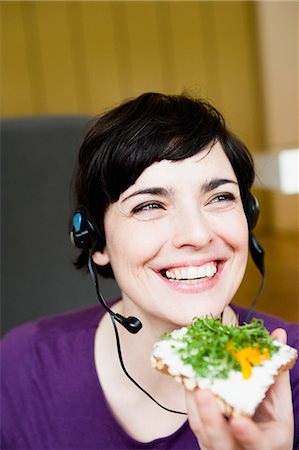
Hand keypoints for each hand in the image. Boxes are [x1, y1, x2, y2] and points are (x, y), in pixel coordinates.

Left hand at [185, 328, 293, 449]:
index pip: (256, 444)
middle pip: (221, 442)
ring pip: (203, 432)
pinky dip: (191, 401)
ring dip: (195, 405)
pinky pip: (195, 421)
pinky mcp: (204, 437)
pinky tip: (187, 381)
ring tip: (191, 381)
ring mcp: (218, 447)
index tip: (239, 422)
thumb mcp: (279, 405)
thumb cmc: (270, 423)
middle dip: (211, 419)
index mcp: (265, 445)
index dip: (248, 434)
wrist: (258, 442)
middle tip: (202, 393)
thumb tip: (278, 333)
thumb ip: (277, 374)